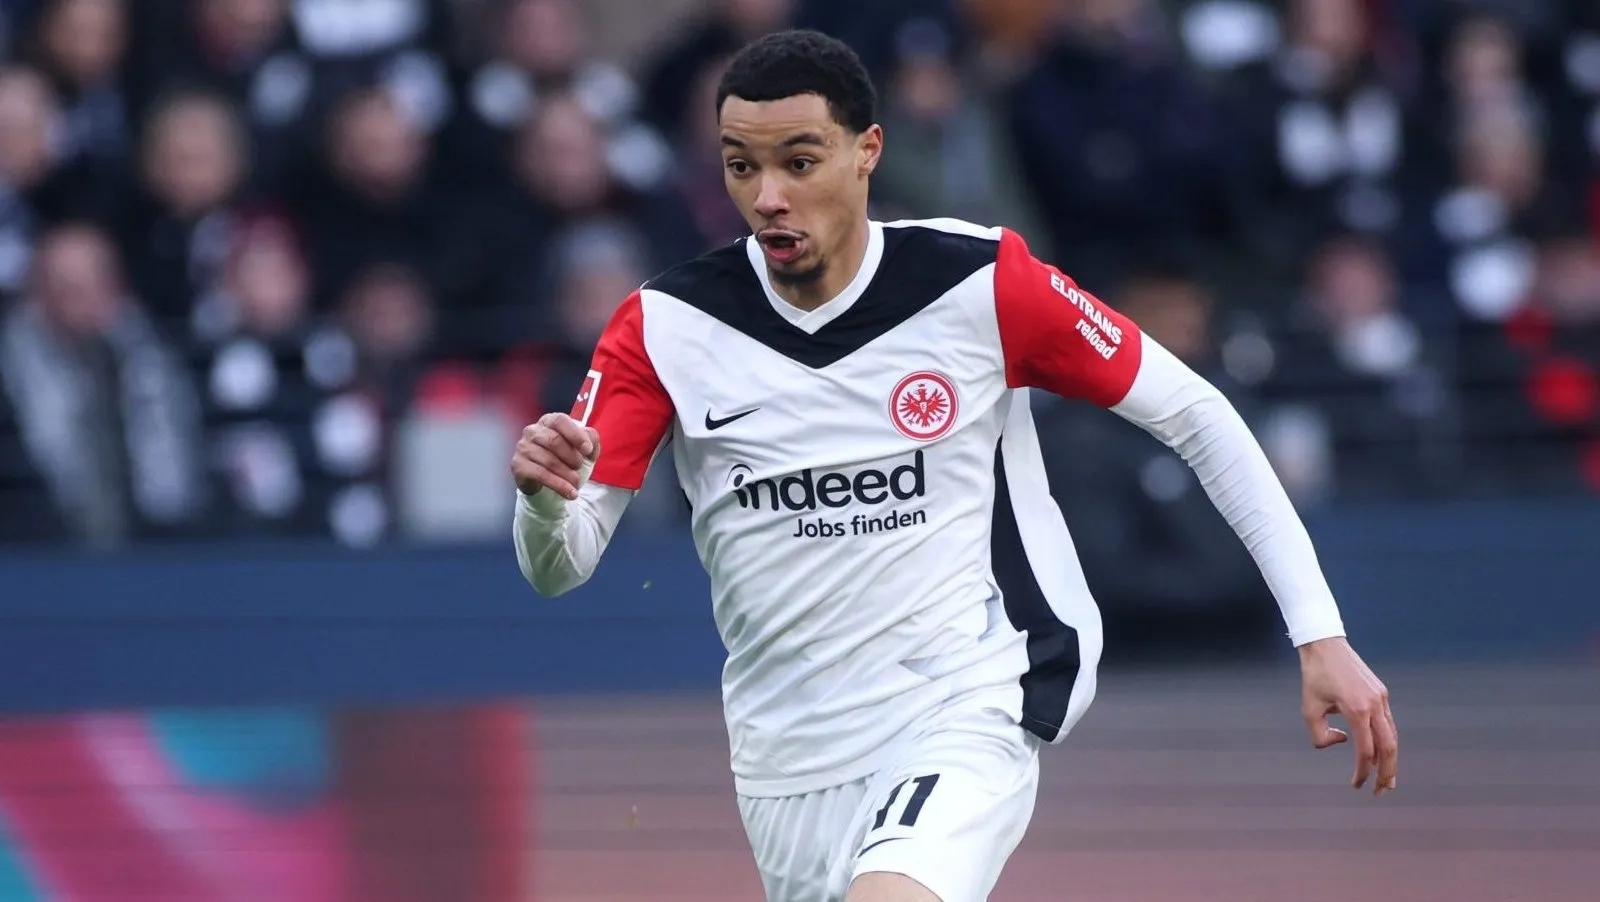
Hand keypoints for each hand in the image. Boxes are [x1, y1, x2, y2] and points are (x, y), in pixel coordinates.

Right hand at [511, 413, 599, 500]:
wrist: (546, 479)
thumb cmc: (564, 456)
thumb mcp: (581, 446)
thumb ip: (590, 439)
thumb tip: (590, 446)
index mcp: (548, 421)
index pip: (560, 420)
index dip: (575, 435)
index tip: (588, 450)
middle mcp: (532, 431)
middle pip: (554, 440)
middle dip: (572, 456)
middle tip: (580, 467)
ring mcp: (523, 448)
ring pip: (548, 460)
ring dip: (567, 474)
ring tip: (577, 483)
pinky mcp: (518, 465)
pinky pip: (541, 475)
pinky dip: (559, 485)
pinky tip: (570, 493)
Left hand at [1298, 636, 1397, 795]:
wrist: (1325, 645)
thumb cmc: (1314, 676)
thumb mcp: (1309, 708)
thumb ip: (1320, 735)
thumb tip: (1342, 742)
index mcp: (1357, 710)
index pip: (1365, 751)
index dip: (1362, 772)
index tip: (1356, 785)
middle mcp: (1374, 705)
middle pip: (1389, 747)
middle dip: (1387, 773)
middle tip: (1382, 791)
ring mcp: (1381, 698)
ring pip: (1392, 736)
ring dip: (1389, 758)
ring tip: (1386, 778)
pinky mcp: (1382, 693)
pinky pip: (1388, 723)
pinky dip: (1385, 740)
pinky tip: (1379, 752)